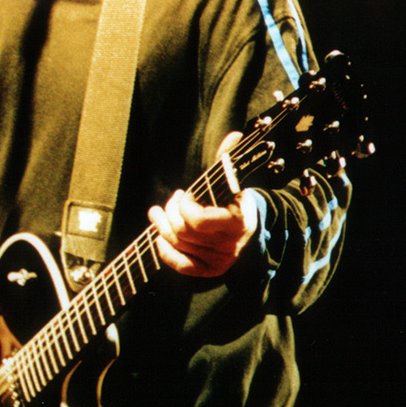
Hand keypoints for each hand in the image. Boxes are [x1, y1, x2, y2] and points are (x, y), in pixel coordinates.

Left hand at [147, 133, 257, 279]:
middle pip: (183, 231)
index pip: (198, 220)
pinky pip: (181, 265)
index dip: (184, 206)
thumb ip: (228, 161)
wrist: (248, 229)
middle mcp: (229, 246)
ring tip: (158, 213)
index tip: (184, 195)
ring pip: (178, 244)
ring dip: (161, 226)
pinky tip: (159, 236)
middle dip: (169, 212)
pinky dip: (166, 251)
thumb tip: (233, 136)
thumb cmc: (233, 201)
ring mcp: (219, 261)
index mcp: (237, 223)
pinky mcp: (209, 270)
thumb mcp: (232, 182)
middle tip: (171, 200)